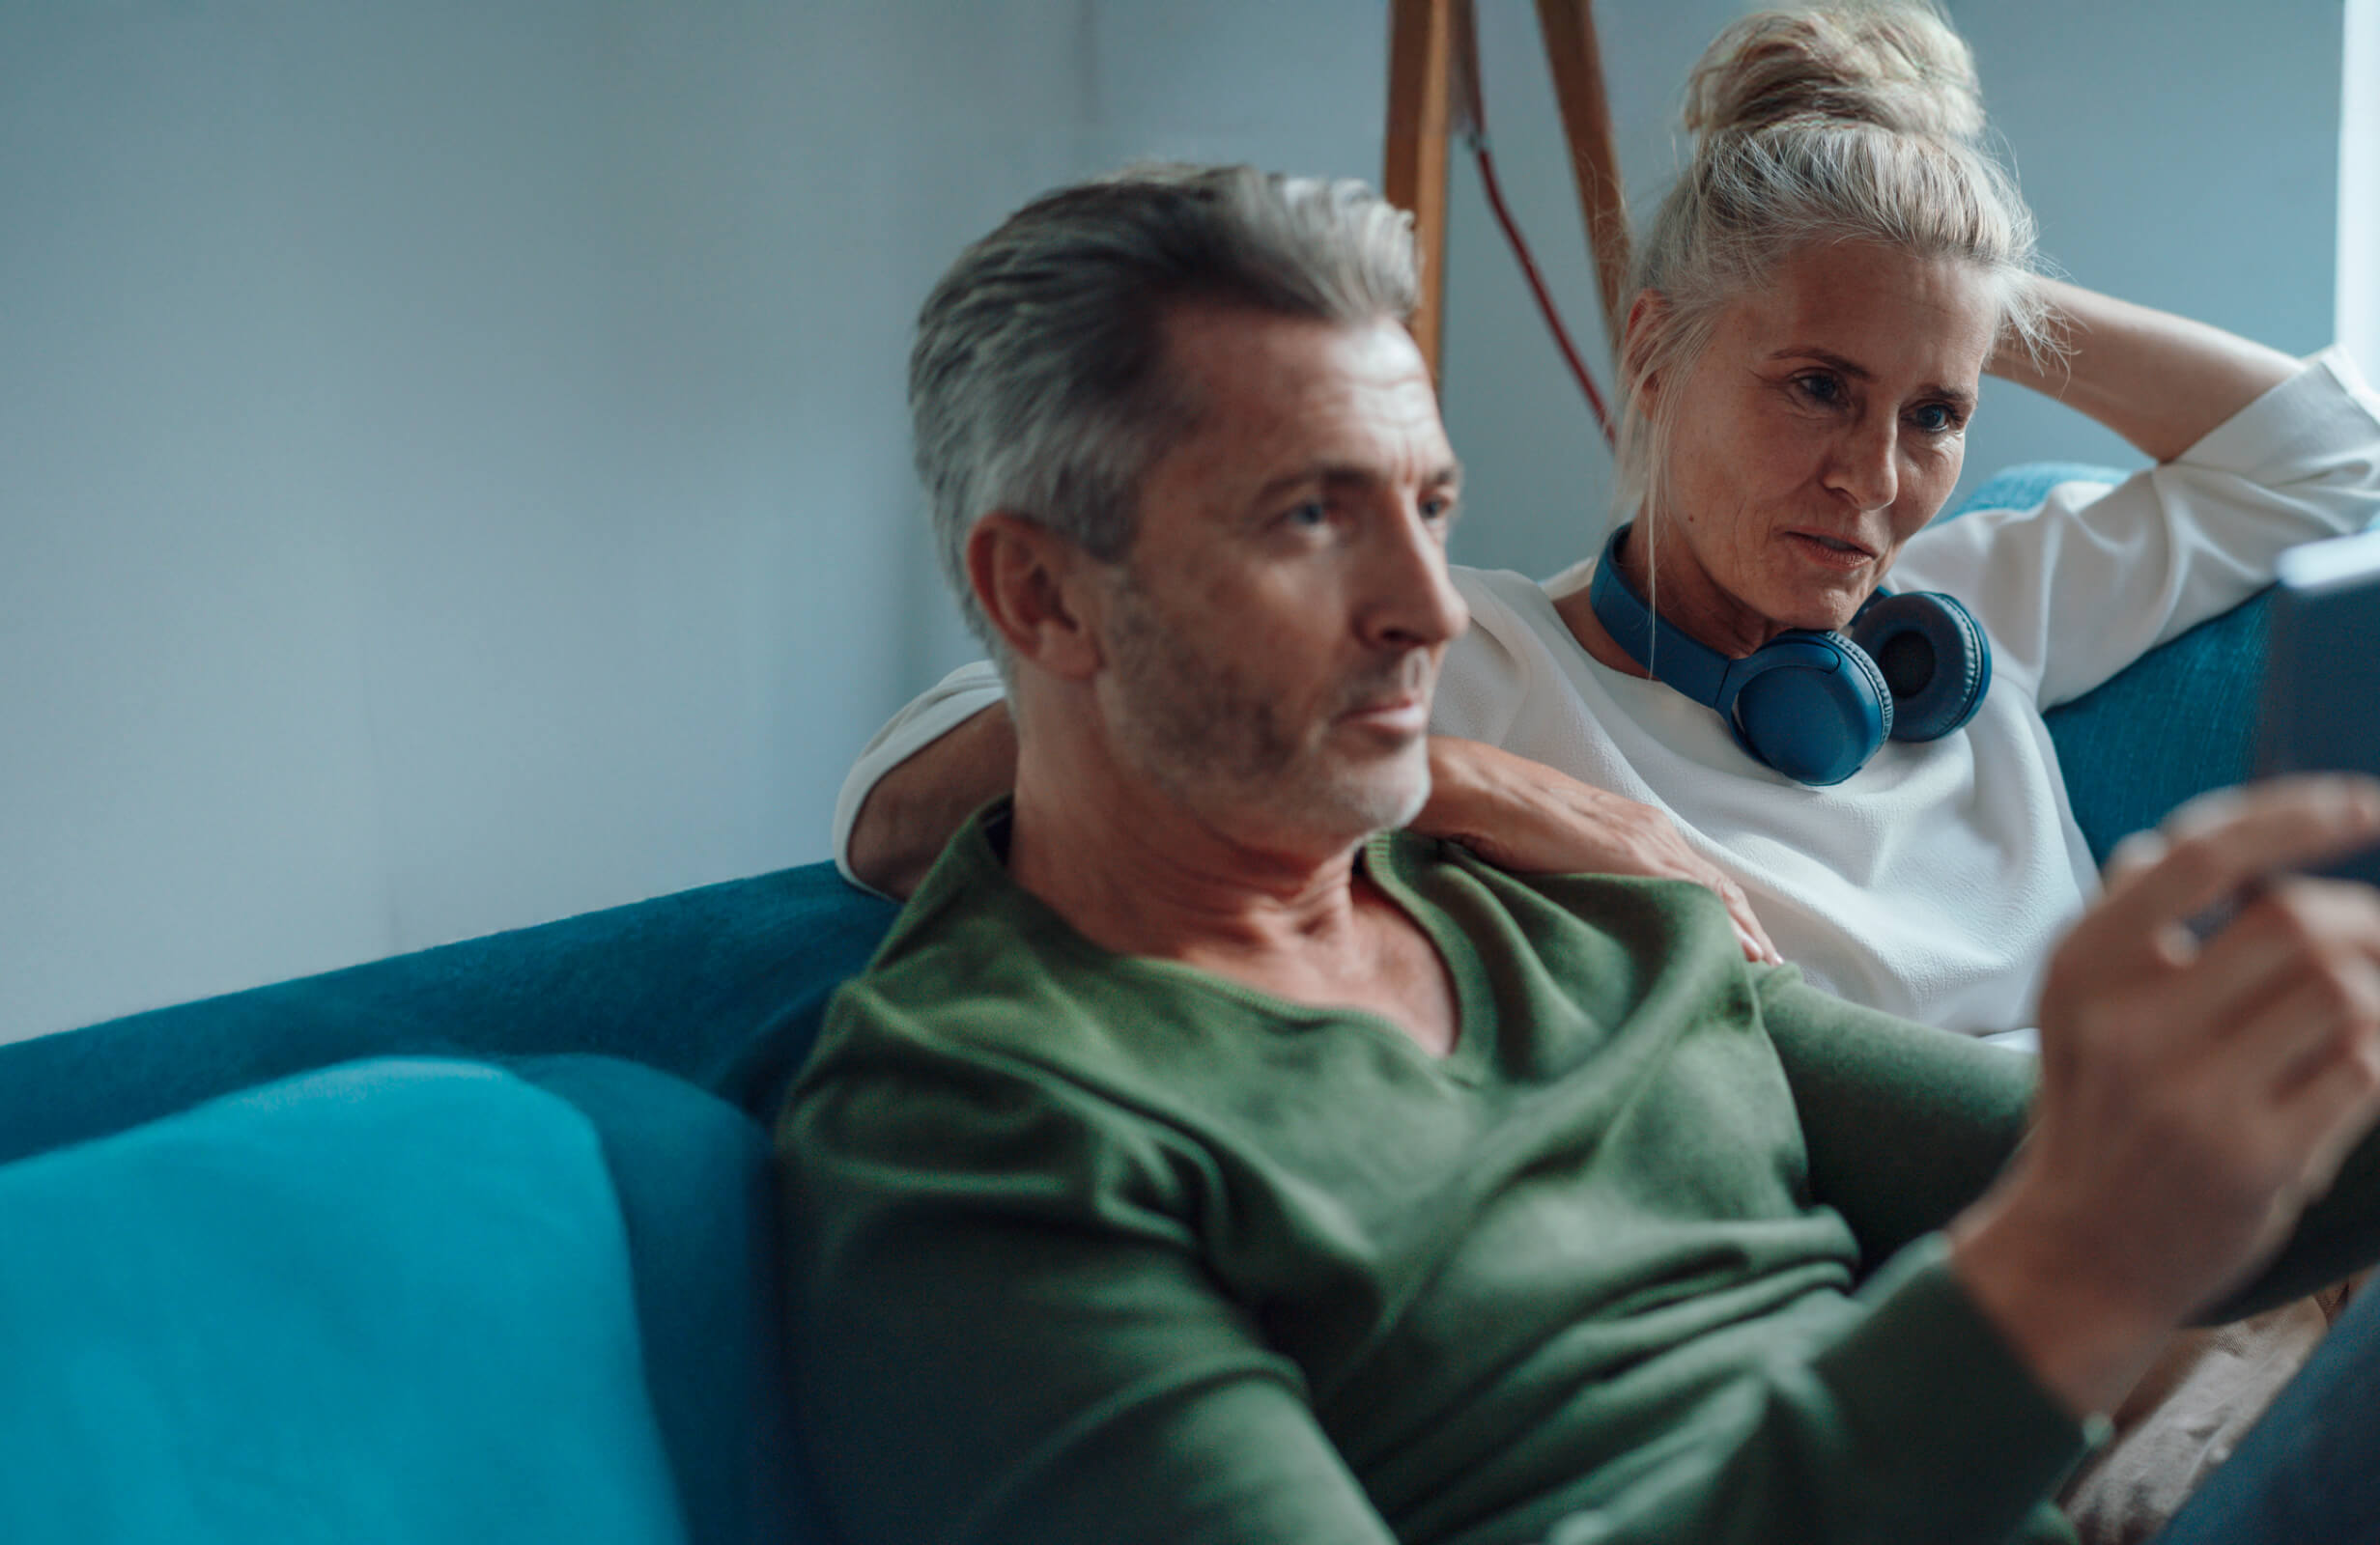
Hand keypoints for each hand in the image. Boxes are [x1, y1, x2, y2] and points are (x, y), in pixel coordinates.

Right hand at [1418, 737, 1781, 964]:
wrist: (1487, 794)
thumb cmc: (1509, 820)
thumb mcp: (1560, 851)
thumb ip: (1588, 872)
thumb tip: (1593, 904)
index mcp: (1637, 829)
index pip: (1696, 875)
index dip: (1725, 909)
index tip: (1746, 941)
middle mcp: (1652, 831)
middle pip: (1717, 884)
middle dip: (1748, 924)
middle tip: (1772, 963)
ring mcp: (1647, 841)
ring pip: (1714, 891)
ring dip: (1745, 929)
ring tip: (1767, 966)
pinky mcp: (1635, 856)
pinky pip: (1695, 895)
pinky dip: (1726, 925)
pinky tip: (1744, 951)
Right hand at [1951, 775, 2379, 1416]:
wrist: (2079, 1253)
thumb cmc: (2096, 1112)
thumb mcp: (2081, 1010)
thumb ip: (2130, 927)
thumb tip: (2186, 843)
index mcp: (2083, 968)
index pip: (2198, 858)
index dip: (2293, 817)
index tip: (2361, 803)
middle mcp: (2129, 1025)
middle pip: (2294, 922)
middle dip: (2363, 920)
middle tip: (2378, 939)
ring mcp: (2192, 1096)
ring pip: (2344, 996)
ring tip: (2371, 1004)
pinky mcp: (2254, 1160)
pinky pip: (2362, 1072)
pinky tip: (2360, 1063)